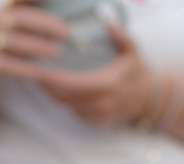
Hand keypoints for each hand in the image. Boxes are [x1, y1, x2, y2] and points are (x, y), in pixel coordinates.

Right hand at [0, 2, 68, 83]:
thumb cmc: (13, 38)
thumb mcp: (23, 23)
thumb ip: (42, 17)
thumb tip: (75, 20)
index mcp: (9, 8)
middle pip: (18, 18)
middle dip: (43, 23)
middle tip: (66, 32)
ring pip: (11, 42)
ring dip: (36, 46)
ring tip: (58, 52)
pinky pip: (3, 65)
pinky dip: (22, 68)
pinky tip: (39, 72)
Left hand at [23, 23, 155, 129]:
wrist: (148, 99)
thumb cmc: (136, 71)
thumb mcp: (133, 50)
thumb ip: (120, 35)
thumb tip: (107, 20)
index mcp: (109, 85)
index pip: (75, 84)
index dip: (55, 79)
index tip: (41, 70)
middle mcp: (102, 104)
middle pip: (65, 97)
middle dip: (48, 86)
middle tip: (36, 71)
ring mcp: (98, 116)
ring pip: (66, 106)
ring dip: (53, 93)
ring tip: (43, 79)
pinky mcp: (95, 122)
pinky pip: (72, 112)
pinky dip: (64, 101)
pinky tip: (57, 89)